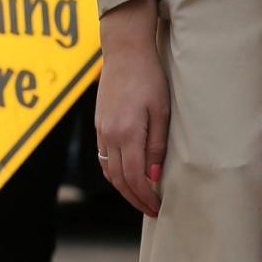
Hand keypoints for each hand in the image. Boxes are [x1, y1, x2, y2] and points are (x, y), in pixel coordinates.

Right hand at [96, 0, 168, 217]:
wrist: (125, 51)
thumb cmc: (150, 77)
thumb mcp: (161, 110)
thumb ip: (157, 145)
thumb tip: (154, 177)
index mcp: (127, 134)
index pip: (134, 178)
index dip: (146, 197)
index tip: (159, 208)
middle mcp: (110, 136)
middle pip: (119, 180)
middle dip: (136, 199)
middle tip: (151, 210)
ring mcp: (101, 130)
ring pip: (108, 171)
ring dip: (123, 189)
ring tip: (141, 197)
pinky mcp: (99, 124)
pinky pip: (104, 158)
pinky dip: (114, 172)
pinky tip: (127, 175)